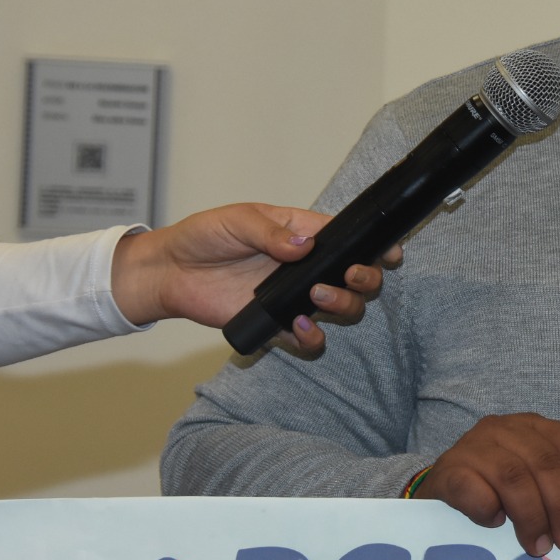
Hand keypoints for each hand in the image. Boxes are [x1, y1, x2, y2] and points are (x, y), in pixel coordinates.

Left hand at [109, 203, 401, 351]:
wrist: (170, 271)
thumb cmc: (205, 236)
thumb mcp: (238, 221)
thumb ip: (271, 232)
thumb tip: (304, 245)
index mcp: (305, 235)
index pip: (351, 239)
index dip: (376, 246)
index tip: (390, 253)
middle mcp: (308, 268)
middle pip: (358, 277)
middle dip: (366, 278)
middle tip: (352, 276)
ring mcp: (295, 297)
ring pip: (343, 307)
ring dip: (343, 304)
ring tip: (317, 297)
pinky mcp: (277, 324)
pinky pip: (308, 339)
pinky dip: (313, 338)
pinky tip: (299, 328)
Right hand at [414, 413, 559, 556]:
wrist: (439, 488)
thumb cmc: (494, 487)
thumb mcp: (531, 479)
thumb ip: (556, 489)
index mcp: (535, 428)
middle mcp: (506, 429)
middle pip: (545, 462)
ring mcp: (474, 446)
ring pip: (513, 476)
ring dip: (531, 515)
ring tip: (538, 547)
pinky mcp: (448, 469)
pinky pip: (473, 488)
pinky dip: (489, 509)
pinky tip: (496, 524)